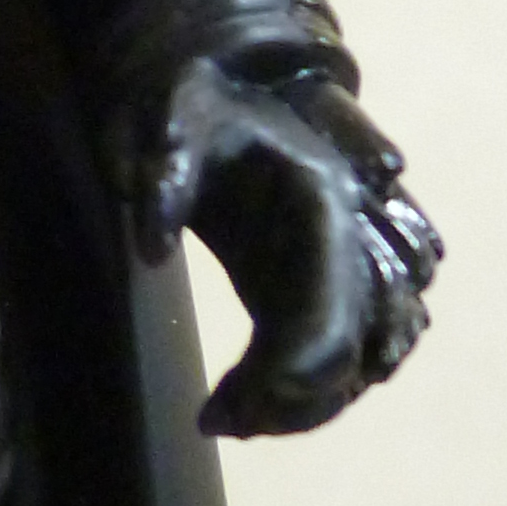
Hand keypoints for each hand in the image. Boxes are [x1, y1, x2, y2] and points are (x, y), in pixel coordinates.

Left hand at [127, 58, 440, 439]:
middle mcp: (340, 239)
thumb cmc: (188, 99)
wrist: (204, 85)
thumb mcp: (170, 118)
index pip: (338, 295)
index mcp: (321, 199)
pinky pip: (315, 361)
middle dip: (302, 398)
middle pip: (357, 345)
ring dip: (298, 408)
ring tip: (221, 418)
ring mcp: (325, 269)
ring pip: (350, 364)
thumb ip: (163, 177)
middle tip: (227, 420)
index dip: (308, 357)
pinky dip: (282, 396)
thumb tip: (149, 250)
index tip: (253, 403)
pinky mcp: (298, 289)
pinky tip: (222, 410)